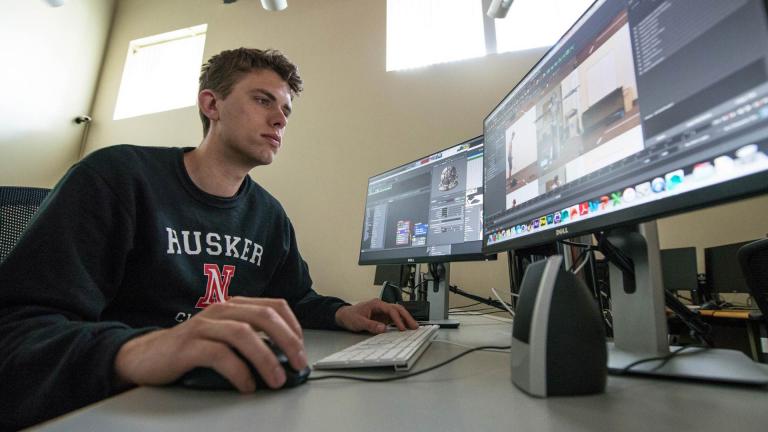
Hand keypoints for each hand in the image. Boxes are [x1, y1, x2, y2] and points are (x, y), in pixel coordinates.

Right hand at [114, 297, 306, 392]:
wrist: (147, 356)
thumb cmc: (191, 349)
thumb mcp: (226, 338)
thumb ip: (252, 342)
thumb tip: (285, 360)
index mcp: (235, 305)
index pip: (275, 306)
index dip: (294, 327)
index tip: (302, 349)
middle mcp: (221, 310)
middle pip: (264, 317)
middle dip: (287, 341)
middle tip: (298, 364)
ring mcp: (204, 326)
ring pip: (244, 335)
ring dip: (266, 358)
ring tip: (276, 380)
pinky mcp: (188, 346)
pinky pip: (220, 355)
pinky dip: (239, 371)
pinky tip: (246, 386)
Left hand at [335, 298, 418, 333]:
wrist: (343, 316)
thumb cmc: (350, 316)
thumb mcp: (359, 322)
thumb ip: (371, 325)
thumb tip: (383, 328)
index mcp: (376, 304)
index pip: (391, 310)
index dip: (398, 319)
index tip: (402, 328)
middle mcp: (381, 306)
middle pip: (397, 309)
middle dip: (407, 317)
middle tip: (414, 326)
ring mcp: (382, 311)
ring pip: (397, 313)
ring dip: (405, 319)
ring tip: (413, 327)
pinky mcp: (382, 317)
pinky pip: (393, 318)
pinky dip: (400, 323)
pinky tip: (405, 328)